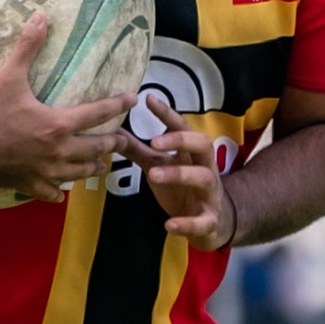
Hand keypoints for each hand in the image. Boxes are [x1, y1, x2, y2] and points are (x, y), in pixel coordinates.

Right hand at [0, 14, 134, 201]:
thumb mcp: (8, 75)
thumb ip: (28, 46)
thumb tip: (43, 16)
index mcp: (58, 124)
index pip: (99, 113)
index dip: (119, 104)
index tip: (132, 99)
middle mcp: (58, 151)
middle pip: (97, 148)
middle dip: (112, 142)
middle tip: (121, 139)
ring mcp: (45, 171)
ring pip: (80, 173)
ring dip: (93, 166)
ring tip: (99, 163)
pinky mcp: (29, 185)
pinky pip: (53, 193)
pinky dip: (59, 190)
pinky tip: (61, 189)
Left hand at [122, 92, 236, 249]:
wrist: (211, 223)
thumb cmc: (182, 189)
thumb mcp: (159, 167)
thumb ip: (139, 151)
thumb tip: (113, 132)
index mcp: (191, 153)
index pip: (182, 127)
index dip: (167, 113)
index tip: (148, 99)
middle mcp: (205, 168)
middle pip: (203, 144)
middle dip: (181, 140)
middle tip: (154, 142)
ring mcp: (209, 193)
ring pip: (203, 177)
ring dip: (179, 174)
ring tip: (153, 175)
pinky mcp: (209, 220)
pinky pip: (203, 221)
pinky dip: (187, 223)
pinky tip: (169, 224)